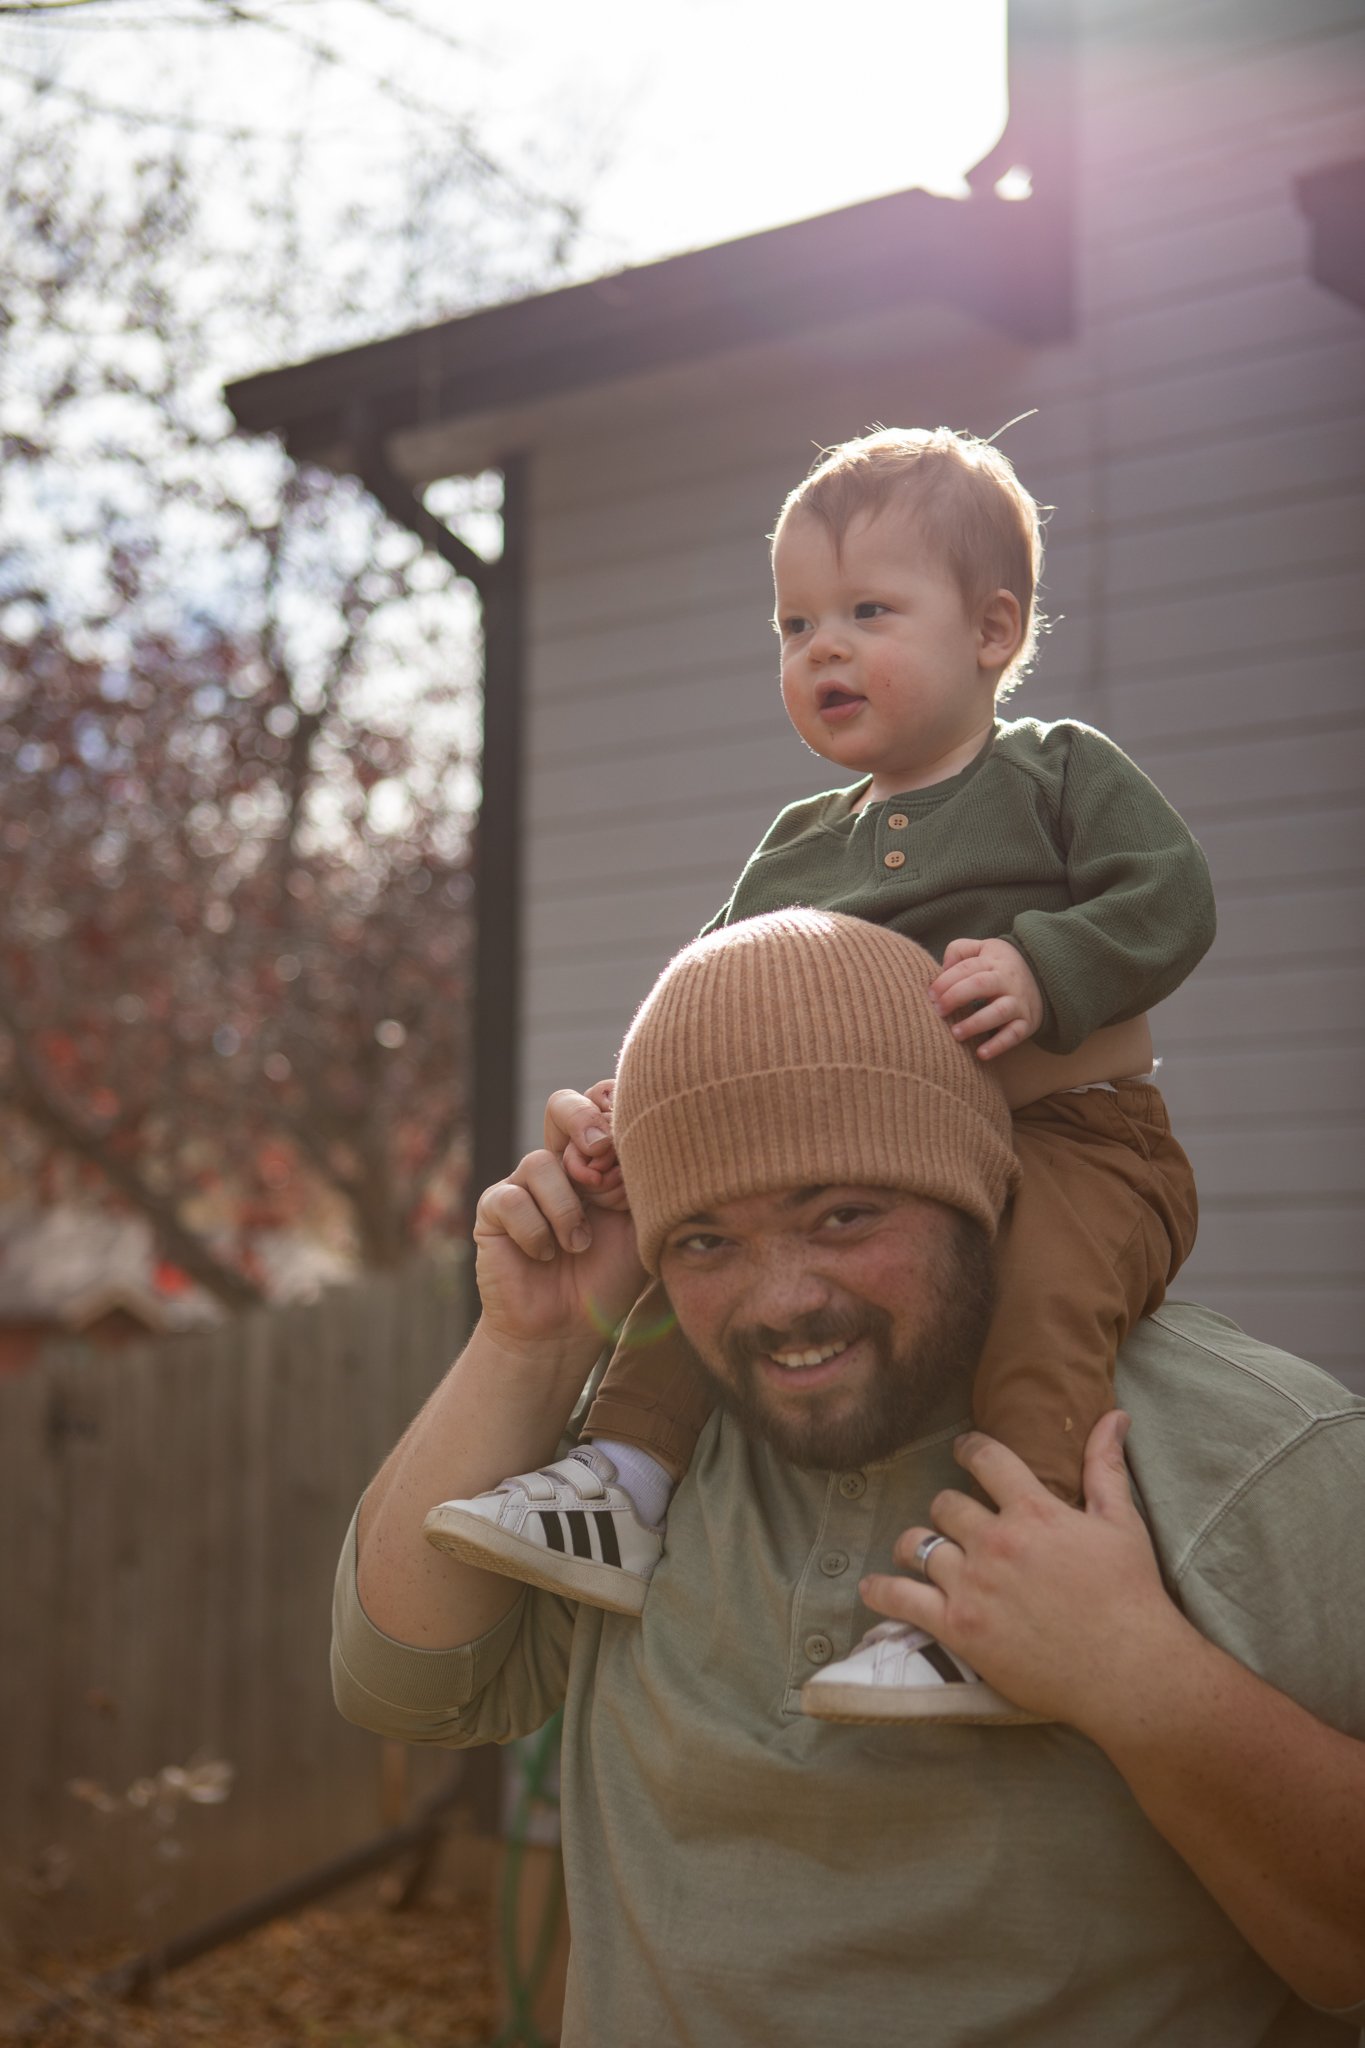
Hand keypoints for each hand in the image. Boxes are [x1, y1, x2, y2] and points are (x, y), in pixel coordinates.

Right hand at [473, 1090, 644, 1360]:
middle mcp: (560, 1165)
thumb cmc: (608, 1279)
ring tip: (578, 1246)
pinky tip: (544, 1255)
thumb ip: (635, 1183)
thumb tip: (623, 1144)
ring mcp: (524, 1185)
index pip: (601, 1107)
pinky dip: (535, 1231)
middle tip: (600, 1151)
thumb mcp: (637, 1227)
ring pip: (541, 1162)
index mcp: (598, 1163)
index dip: (613, 1113)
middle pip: (561, 1105)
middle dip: (582, 1119)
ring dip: (567, 1209)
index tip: (632, 1146)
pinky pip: (511, 1199)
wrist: (567, 1330)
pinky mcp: (494, 1210)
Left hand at [860, 1414, 1195, 1733]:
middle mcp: (996, 1541)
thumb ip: (1105, 1466)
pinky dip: (881, 1591)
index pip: (985, 1458)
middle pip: (945, 1504)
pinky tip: (873, 1587)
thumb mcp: (1121, 1522)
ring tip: (915, 1550)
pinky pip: (901, 1599)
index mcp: (1033, 1510)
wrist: (1128, 1670)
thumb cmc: (1131, 1595)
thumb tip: (1115, 1415)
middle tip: (953, 1521)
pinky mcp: (958, 1628)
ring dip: (914, 1544)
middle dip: (948, 1509)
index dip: (969, 1448)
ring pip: (918, 1544)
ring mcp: (972, 1585)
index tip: (962, 1449)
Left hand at [929, 937, 1043, 1058]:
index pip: (966, 968)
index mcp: (993, 961)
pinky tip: (981, 1054)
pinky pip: (1014, 1035)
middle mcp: (1007, 980)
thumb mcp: (983, 948)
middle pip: (980, 984)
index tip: (930, 995)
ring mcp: (1018, 1002)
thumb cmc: (1000, 965)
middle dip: (955, 996)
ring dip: (975, 1023)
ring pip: (999, 1011)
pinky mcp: (1027, 1022)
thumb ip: (959, 951)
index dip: (946, 980)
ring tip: (955, 1033)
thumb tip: (942, 968)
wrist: (1044, 975)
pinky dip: (998, 1045)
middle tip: (938, 1011)